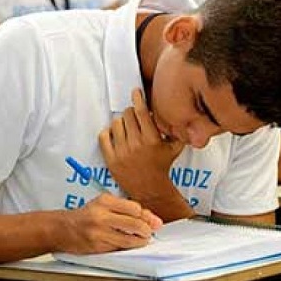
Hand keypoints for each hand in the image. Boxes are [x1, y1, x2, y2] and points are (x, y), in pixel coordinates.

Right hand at [57, 193, 161, 253]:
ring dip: (140, 241)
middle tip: (148, 231)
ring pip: (128, 239)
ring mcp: (98, 233)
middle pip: (134, 224)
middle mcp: (101, 216)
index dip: (145, 216)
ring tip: (142, 239)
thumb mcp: (106, 204)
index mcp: (105, 201)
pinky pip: (118, 248)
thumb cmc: (87, 215)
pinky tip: (128, 243)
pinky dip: (127, 246)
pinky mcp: (96, 247)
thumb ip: (128, 209)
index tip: (148, 219)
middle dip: (146, 230)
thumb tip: (154, 220)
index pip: (135, 208)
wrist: (62, 229)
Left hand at [99, 88, 184, 202]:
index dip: (138, 98)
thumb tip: (175, 114)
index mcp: (151, 139)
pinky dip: (108, 133)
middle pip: (127, 115)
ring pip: (115, 124)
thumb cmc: (162, 166)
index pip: (141, 112)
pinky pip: (103, 137)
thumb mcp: (175, 147)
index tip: (136, 92)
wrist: (150, 188)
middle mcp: (136, 144)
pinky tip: (115, 135)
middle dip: (131, 112)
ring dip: (121, 122)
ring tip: (127, 127)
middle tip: (134, 115)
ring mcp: (121, 152)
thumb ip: (177, 131)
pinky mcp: (111, 159)